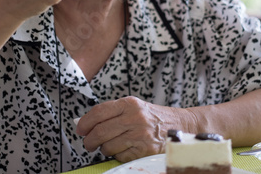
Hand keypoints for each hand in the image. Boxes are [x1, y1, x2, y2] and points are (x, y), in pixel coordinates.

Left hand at [76, 96, 193, 162]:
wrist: (181, 126)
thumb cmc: (154, 117)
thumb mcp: (135, 107)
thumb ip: (113, 113)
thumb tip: (86, 123)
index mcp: (130, 104)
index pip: (98, 112)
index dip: (85, 122)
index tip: (80, 129)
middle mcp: (134, 118)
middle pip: (99, 132)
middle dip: (89, 141)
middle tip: (88, 143)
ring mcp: (140, 135)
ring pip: (107, 146)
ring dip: (105, 149)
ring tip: (110, 145)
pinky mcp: (144, 150)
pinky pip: (120, 156)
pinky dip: (119, 155)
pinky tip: (125, 149)